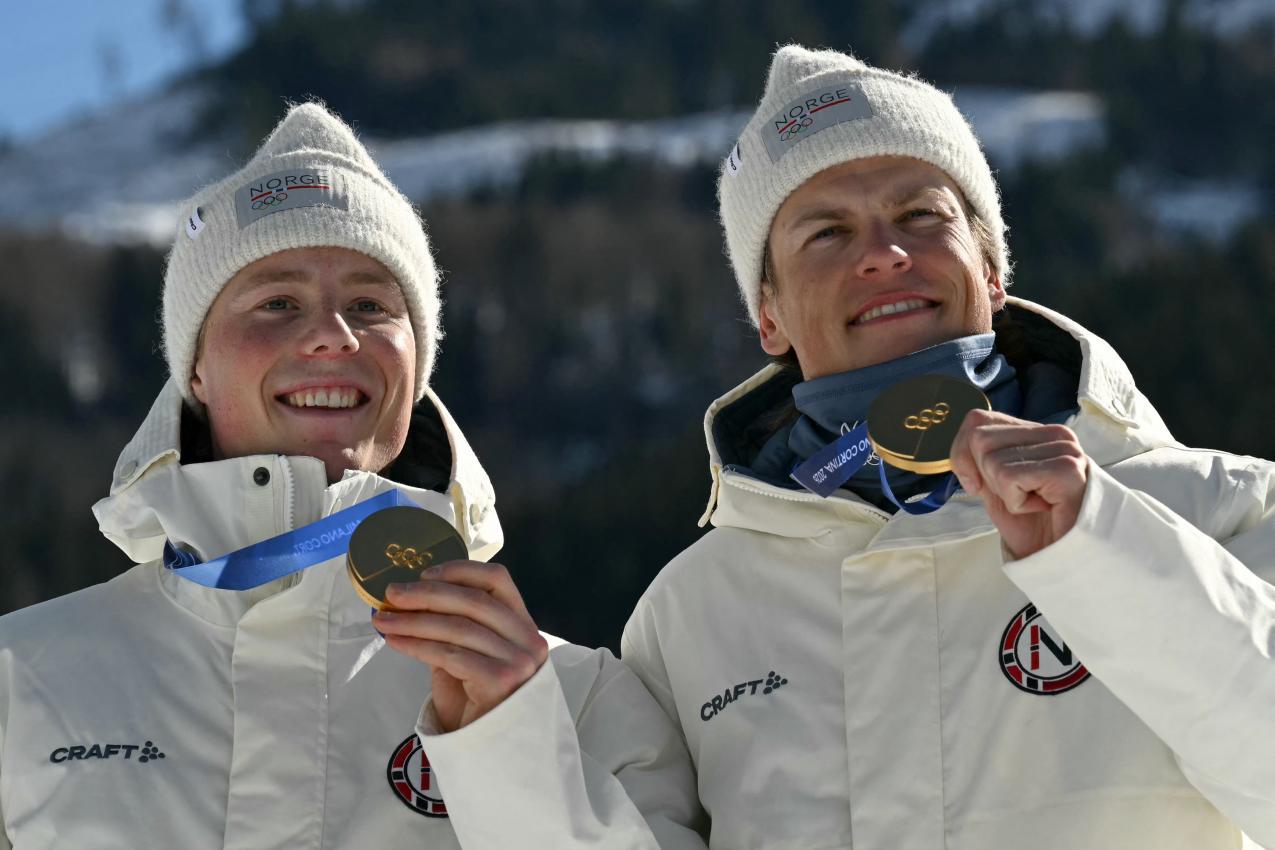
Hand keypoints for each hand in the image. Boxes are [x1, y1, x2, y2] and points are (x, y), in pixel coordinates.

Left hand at [372, 561, 548, 731]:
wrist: (490, 751)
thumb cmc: (476, 702)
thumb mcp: (467, 655)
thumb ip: (452, 627)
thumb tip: (409, 599)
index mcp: (523, 625)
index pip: (498, 581)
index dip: (460, 571)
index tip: (424, 573)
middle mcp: (528, 639)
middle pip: (473, 601)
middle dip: (427, 594)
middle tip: (391, 594)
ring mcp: (519, 661)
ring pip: (458, 628)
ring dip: (414, 621)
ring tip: (383, 620)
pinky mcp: (501, 681)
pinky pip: (451, 655)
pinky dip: (418, 645)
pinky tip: (396, 642)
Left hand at [949, 409, 1088, 558]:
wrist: (1062, 558)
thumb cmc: (1033, 524)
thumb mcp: (995, 486)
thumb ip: (978, 460)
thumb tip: (960, 448)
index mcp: (1037, 432)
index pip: (978, 420)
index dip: (963, 454)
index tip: (977, 485)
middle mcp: (1054, 433)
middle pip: (980, 438)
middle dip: (987, 477)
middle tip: (1018, 496)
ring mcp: (1064, 449)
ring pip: (992, 460)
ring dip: (1005, 493)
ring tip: (1034, 503)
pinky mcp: (1067, 469)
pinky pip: (1009, 478)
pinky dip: (1016, 503)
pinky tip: (1042, 509)